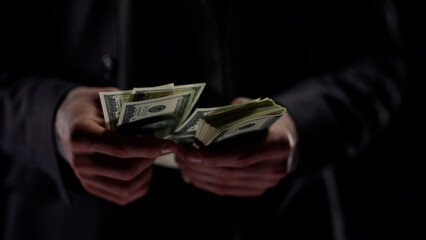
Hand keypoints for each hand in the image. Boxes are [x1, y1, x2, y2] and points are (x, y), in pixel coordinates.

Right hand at [55, 87, 177, 204]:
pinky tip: (144, 169)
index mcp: (81, 135)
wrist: (68, 122)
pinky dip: (141, 184)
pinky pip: (123, 196)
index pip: (120, 148)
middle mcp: (79, 160)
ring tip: (150, 156)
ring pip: (126, 186)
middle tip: (161, 146)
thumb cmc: (92, 107)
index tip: (170, 145)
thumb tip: (162, 120)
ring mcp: (84, 177)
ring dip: (147, 172)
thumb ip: (130, 109)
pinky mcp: (91, 186)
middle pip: (125, 171)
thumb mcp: (107, 98)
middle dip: (150, 159)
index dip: (149, 148)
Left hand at [176, 97, 297, 196]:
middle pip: (229, 172)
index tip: (190, 153)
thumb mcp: (254, 108)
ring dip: (199, 175)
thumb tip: (199, 126)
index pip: (240, 156)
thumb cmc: (268, 118)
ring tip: (182, 163)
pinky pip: (228, 190)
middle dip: (199, 166)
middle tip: (179, 155)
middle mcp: (276, 168)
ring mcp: (268, 182)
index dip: (213, 157)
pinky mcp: (258, 189)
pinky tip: (193, 174)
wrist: (290, 137)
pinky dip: (207, 183)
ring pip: (225, 184)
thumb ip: (231, 116)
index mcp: (278, 144)